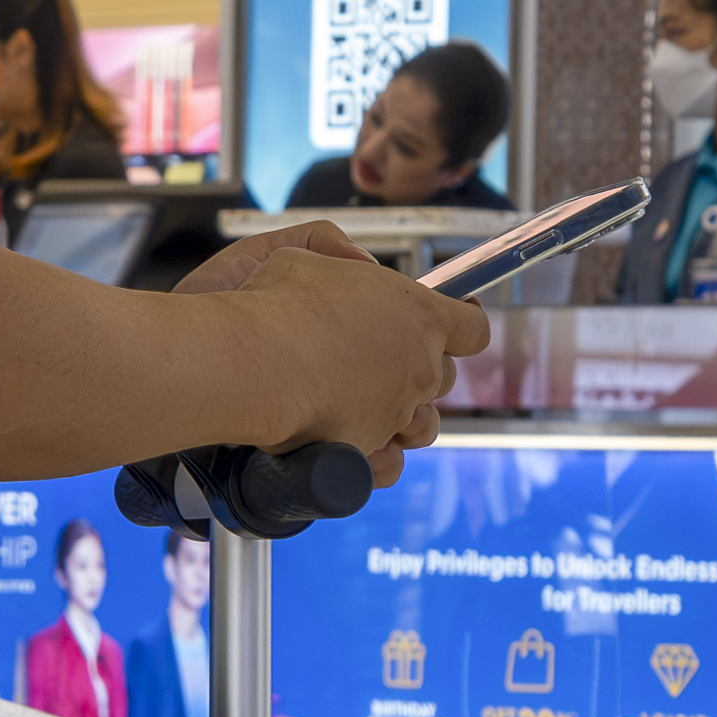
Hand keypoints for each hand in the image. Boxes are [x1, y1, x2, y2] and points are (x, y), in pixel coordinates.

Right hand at [179, 219, 488, 475]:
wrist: (245, 365)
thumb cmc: (270, 306)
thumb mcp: (299, 254)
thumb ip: (337, 258)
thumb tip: (358, 272)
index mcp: (420, 314)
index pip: (471, 327)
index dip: (459, 326)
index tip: (445, 325)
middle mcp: (420, 368)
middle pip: (444, 376)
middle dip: (418, 369)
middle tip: (378, 361)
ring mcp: (395, 413)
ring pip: (422, 424)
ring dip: (403, 416)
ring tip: (365, 406)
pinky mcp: (366, 449)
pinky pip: (389, 463)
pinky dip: (377, 458)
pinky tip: (356, 443)